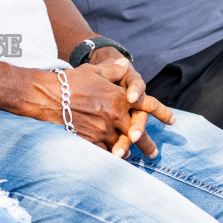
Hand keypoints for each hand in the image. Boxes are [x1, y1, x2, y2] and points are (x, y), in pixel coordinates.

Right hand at [33, 61, 174, 157]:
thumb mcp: (94, 71)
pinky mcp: (91, 140)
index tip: (173, 121)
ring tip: (134, 159)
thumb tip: (125, 63)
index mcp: (119, 97)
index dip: (162, 112)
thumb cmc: (71, 82)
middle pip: (138, 132)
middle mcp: (115, 115)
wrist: (49, 97)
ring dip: (130, 152)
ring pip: (123, 145)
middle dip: (147, 143)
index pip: (148, 105)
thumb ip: (113, 70)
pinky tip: (114, 160)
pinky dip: (111, 156)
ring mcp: (103, 130)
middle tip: (155, 154)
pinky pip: (106, 152)